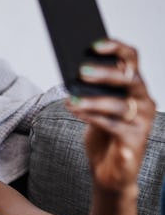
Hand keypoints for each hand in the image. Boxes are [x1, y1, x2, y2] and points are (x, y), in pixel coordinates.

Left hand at [65, 39, 155, 194]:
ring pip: (120, 105)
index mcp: (134, 88)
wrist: (109, 171)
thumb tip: (70, 71)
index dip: (115, 47)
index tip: (93, 44)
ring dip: (93, 101)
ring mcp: (142, 122)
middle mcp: (143, 101)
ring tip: (71, 100)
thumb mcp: (93, 109)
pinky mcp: (135, 141)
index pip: (131, 59)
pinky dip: (94, 119)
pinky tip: (77, 113)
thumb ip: (89, 92)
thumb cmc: (102, 136)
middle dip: (105, 73)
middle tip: (80, 71)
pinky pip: (114, 126)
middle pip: (129, 79)